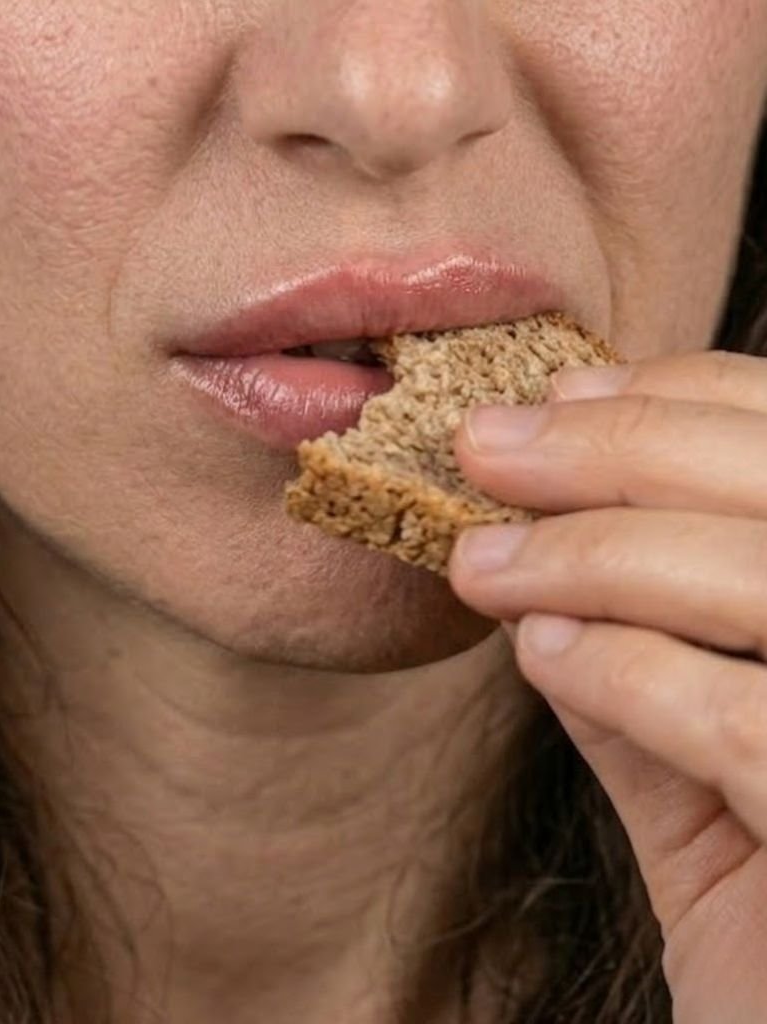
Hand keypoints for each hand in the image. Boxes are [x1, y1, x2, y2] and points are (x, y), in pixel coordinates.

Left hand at [447, 349, 766, 1023]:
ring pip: (764, 575)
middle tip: (483, 446)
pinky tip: (544, 655)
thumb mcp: (707, 789)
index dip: (682, 400)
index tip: (556, 395)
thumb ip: (645, 679)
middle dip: (615, 445)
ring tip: (480, 563)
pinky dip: (626, 670)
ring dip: (595, 551)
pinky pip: (747, 719)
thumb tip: (544, 574)